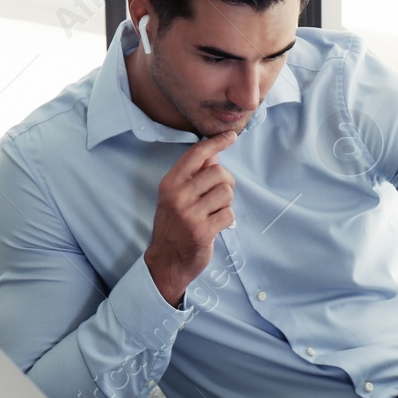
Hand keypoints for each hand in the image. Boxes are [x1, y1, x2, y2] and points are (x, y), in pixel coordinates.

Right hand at [144, 131, 237, 306]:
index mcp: (170, 183)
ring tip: (214, 213)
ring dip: (226, 203)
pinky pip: (229, 214)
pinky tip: (216, 226)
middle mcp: (178, 196)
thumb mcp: (176, 197)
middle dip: (226, 182)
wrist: (166, 261)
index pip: (196, 154)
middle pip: (218, 172)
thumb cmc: (173, 226)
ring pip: (226, 193)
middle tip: (220, 195)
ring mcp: (190, 214)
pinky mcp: (202, 231)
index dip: (216, 142)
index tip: (231, 136)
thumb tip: (214, 153)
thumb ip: (194, 175)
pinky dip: (227, 220)